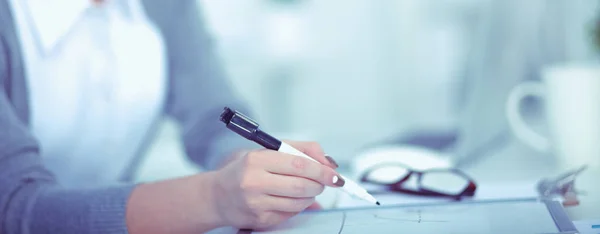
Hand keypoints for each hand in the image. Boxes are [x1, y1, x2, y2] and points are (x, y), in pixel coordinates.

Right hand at [211, 140, 340, 229]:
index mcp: (256, 160)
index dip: (322, 169)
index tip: (334, 173)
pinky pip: (291, 213)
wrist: (218, 196)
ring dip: (312, 196)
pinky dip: (299, 205)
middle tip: (324, 181)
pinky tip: (292, 198)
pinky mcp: (260, 220)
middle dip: (320, 184)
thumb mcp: (267, 151)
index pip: (299, 164)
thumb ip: (300, 150)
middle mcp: (253, 182)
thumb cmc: (246, 170)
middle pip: (302, 185)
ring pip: (299, 202)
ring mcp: (256, 204)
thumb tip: (328, 162)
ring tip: (308, 188)